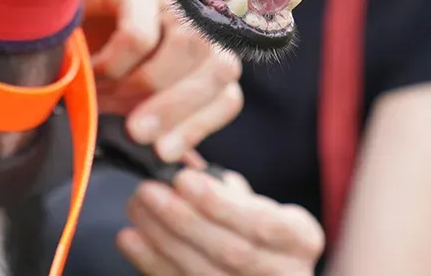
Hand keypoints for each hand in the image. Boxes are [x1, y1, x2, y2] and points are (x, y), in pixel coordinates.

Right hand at [84, 0, 242, 162]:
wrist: (40, 14)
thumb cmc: (90, 57)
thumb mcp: (126, 97)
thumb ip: (157, 122)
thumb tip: (186, 166)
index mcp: (201, 52)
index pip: (228, 92)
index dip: (200, 125)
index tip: (164, 153)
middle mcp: (195, 19)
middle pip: (220, 68)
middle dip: (175, 109)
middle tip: (137, 132)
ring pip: (189, 47)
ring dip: (143, 86)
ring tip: (104, 96)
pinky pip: (139, 37)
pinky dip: (114, 65)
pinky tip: (92, 71)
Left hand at [119, 168, 324, 275]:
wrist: (255, 266)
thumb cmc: (249, 222)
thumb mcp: (250, 199)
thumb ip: (222, 186)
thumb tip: (179, 165)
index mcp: (301, 238)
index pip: (264, 223)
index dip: (220, 203)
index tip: (183, 179)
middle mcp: (286, 273)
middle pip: (232, 251)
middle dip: (184, 219)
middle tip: (148, 190)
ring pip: (204, 273)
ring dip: (162, 239)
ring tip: (136, 207)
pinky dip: (151, 262)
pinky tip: (129, 238)